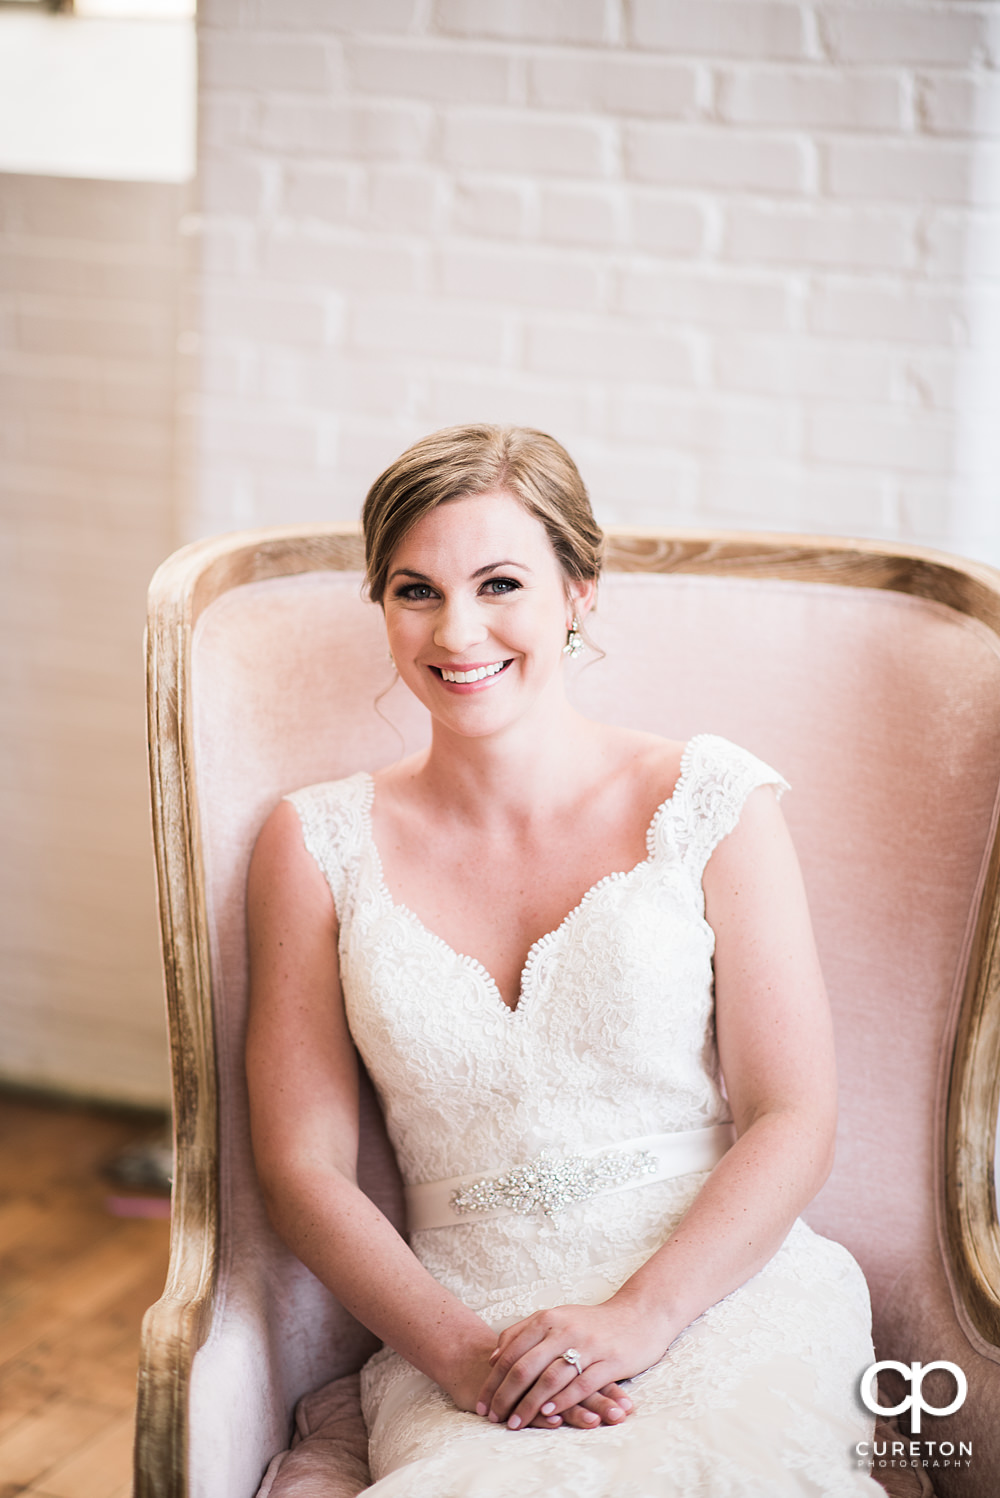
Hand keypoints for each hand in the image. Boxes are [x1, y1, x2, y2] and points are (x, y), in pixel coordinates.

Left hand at [476, 1300, 670, 1430]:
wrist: (639, 1315)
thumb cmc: (592, 1323)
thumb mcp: (556, 1318)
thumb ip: (524, 1332)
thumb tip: (494, 1356)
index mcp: (548, 1319)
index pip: (511, 1352)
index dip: (494, 1379)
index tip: (483, 1402)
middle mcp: (564, 1329)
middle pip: (525, 1367)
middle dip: (505, 1396)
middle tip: (494, 1417)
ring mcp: (587, 1345)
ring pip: (549, 1378)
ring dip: (529, 1404)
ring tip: (515, 1423)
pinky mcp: (609, 1360)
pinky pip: (581, 1383)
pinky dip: (562, 1400)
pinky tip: (549, 1414)